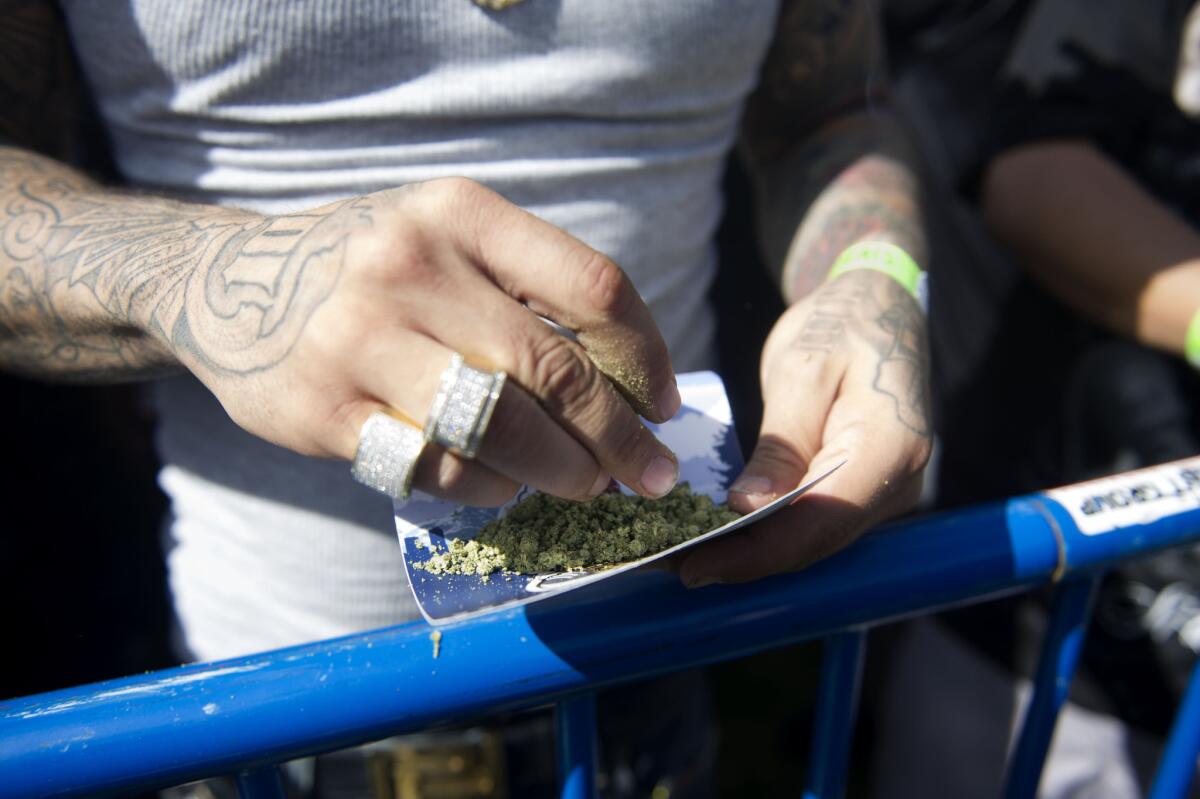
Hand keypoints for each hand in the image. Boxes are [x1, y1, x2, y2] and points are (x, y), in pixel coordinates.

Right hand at [166, 178, 681, 504]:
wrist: (225, 284)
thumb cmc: (369, 265)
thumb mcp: (442, 235)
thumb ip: (525, 286)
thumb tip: (630, 380)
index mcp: (457, 214)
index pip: (592, 287)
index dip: (646, 356)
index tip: (666, 402)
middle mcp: (408, 268)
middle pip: (553, 367)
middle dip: (620, 437)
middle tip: (653, 473)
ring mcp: (358, 342)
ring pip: (501, 428)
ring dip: (565, 471)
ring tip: (591, 485)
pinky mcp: (323, 413)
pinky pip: (438, 468)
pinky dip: (491, 489)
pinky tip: (506, 486)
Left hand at [679, 269, 930, 585]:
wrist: (882, 306)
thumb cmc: (843, 322)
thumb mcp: (802, 371)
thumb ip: (780, 444)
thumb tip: (747, 508)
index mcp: (890, 448)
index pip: (818, 522)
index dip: (755, 554)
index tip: (693, 565)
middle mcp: (898, 483)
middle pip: (812, 540)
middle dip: (740, 559)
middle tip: (666, 563)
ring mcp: (883, 491)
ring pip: (810, 539)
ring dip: (747, 551)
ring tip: (677, 551)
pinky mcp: (861, 490)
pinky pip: (811, 521)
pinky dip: (763, 531)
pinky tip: (714, 532)